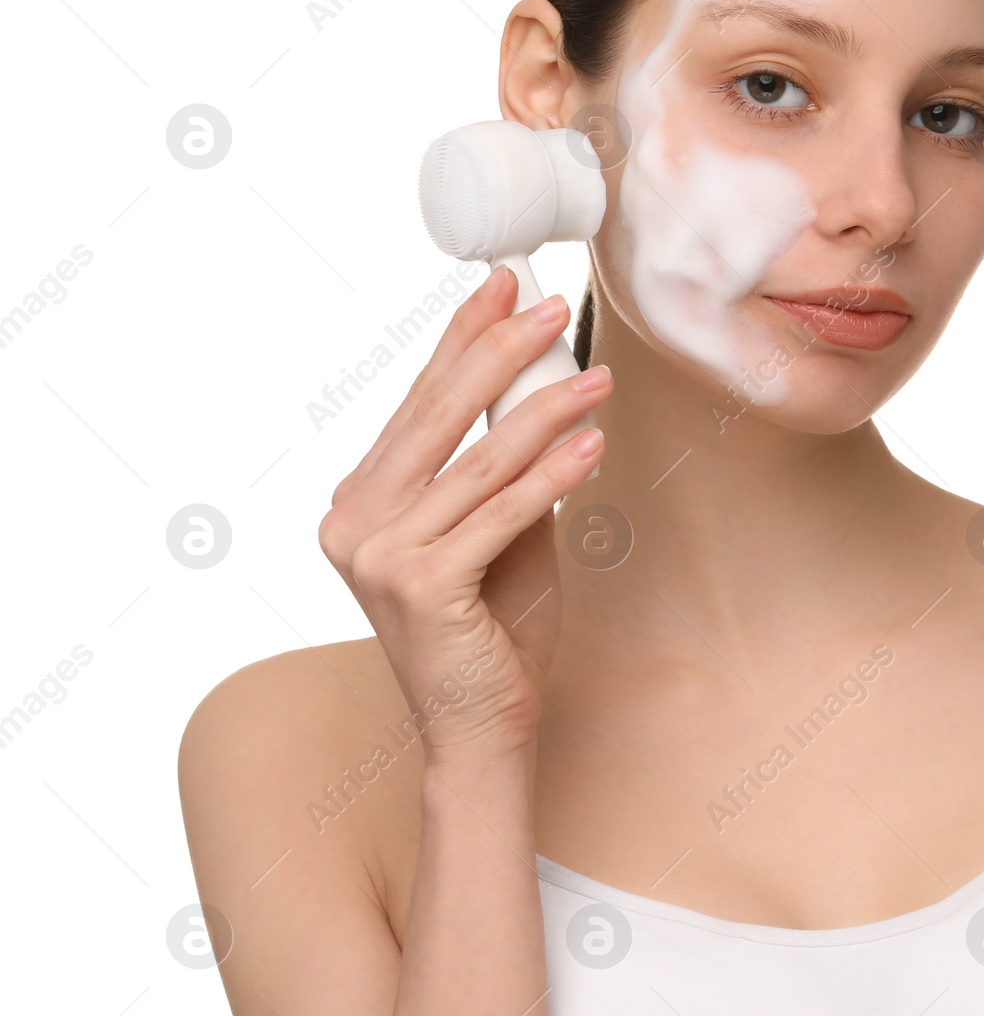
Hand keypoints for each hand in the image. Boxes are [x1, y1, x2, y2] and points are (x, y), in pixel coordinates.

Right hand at [317, 266, 611, 763]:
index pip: (417, 404)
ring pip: (478, 461)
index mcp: (359, 501)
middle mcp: (353, 522)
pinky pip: (500, 512)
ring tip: (598, 378)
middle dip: (498, 351)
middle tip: (547, 306)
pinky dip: (551, 475)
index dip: (460, 339)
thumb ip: (501, 467)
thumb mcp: (498, 528)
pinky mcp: (418, 586)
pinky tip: (591, 443)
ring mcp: (377, 555)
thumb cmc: (493, 627)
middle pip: (436, 416)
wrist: (483, 729)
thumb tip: (540, 384)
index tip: (499, 286)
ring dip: (546, 411)